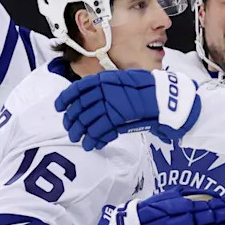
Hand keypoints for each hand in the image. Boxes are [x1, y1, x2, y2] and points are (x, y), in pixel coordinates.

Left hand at [55, 69, 200, 150]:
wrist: (165, 98)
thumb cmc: (149, 90)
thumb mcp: (125, 82)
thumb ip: (109, 89)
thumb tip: (94, 100)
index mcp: (105, 79)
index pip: (78, 89)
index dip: (65, 99)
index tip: (59, 108)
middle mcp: (104, 90)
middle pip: (79, 107)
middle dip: (72, 121)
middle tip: (71, 130)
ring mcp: (109, 104)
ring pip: (86, 121)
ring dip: (81, 133)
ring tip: (80, 141)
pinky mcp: (116, 118)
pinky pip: (99, 131)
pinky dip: (94, 139)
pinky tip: (93, 145)